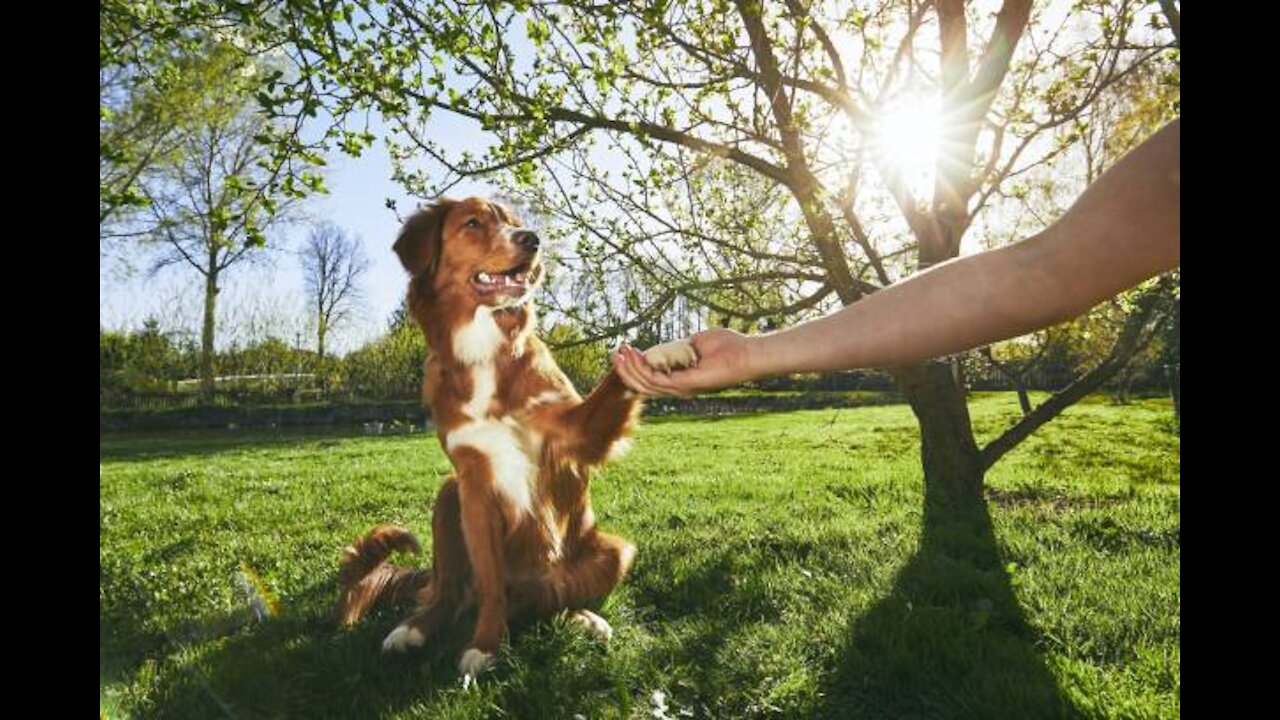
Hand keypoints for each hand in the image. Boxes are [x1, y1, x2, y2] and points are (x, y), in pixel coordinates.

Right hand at [613, 329, 755, 396]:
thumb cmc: (727, 346)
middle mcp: (679, 387)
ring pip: (646, 383)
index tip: (625, 349)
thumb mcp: (695, 343)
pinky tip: (635, 355)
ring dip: (630, 368)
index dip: (635, 366)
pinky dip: (642, 368)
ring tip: (622, 352)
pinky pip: (656, 380)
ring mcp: (681, 388)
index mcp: (681, 379)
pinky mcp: (684, 385)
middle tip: (616, 352)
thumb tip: (663, 346)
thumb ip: (678, 346)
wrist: (745, 353)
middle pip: (643, 384)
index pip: (651, 378)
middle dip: (627, 369)